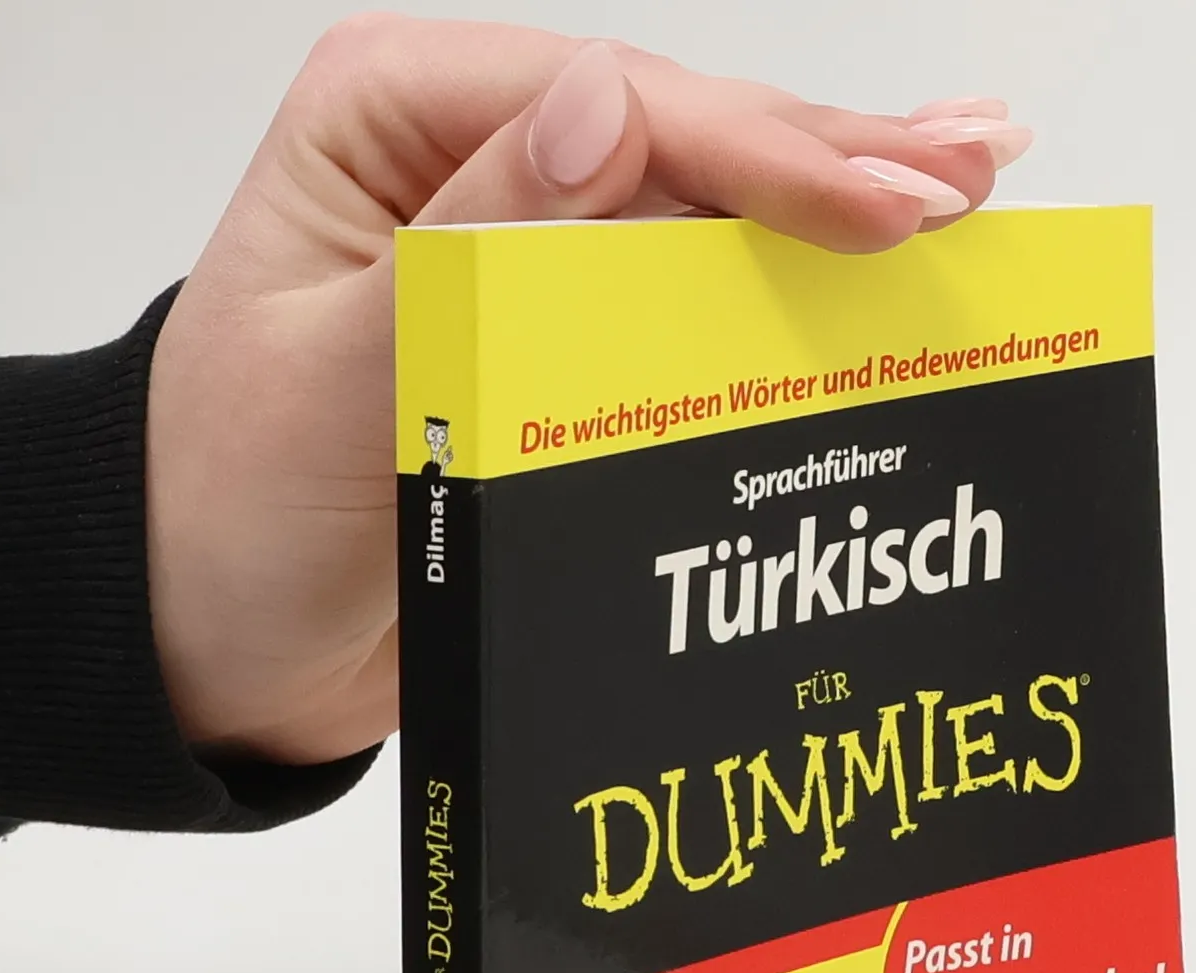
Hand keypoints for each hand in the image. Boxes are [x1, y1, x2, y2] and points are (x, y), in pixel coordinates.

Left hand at [145, 18, 1029, 764]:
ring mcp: (527, 251)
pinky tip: (880, 276)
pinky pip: (688, 306)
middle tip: (978, 174)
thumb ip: (463, 248)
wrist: (217, 638)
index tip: (892, 205)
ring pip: (706, 214)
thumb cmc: (234, 511)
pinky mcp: (559, 345)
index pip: (619, 113)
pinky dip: (789, 295)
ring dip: (837, 209)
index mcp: (397, 120)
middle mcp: (472, 164)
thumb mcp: (328, 379)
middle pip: (685, 142)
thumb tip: (601, 110)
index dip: (765, 156)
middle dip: (834, 160)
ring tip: (970, 191)